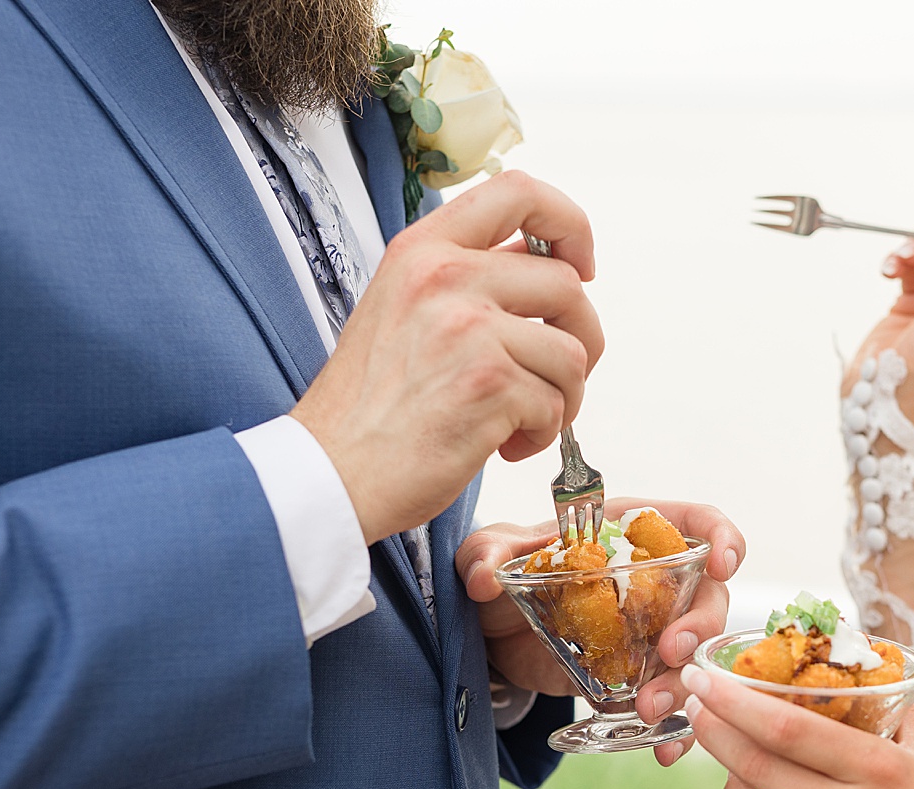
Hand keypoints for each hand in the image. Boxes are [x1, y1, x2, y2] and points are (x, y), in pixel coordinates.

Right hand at [291, 172, 606, 543]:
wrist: (331, 473)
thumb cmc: (369, 406)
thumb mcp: (400, 310)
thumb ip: (465, 282)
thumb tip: (546, 274)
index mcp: (422, 250)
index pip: (517, 191)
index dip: (568, 222)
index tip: (581, 262)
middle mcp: (445, 277)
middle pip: (565, 284)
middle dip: (581, 338)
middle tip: (559, 378)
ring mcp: (469, 329)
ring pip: (572, 352)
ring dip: (563, 397)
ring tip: (521, 422)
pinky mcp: (489, 385)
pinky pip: (555, 404)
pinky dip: (541, 434)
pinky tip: (502, 447)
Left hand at [457, 500, 745, 767]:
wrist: (492, 636)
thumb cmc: (504, 575)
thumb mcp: (489, 554)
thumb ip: (485, 555)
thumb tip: (484, 578)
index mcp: (631, 535)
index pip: (697, 524)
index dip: (722, 538)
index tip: (723, 566)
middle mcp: (656, 582)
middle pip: (708, 598)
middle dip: (699, 628)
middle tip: (668, 653)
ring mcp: (652, 633)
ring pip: (695, 657)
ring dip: (684, 684)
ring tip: (648, 710)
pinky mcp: (638, 677)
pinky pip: (672, 702)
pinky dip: (675, 730)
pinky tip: (661, 749)